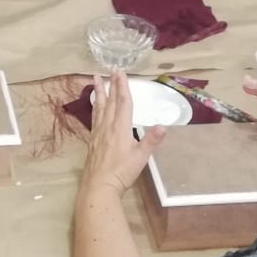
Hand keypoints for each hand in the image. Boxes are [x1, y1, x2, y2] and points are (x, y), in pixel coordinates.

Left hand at [79, 71, 165, 198]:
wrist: (99, 187)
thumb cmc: (122, 172)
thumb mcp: (141, 157)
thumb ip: (151, 140)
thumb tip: (164, 125)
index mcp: (120, 127)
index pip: (123, 102)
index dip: (123, 86)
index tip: (121, 72)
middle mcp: (107, 126)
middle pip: (110, 101)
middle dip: (111, 85)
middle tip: (110, 70)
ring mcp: (98, 133)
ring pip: (99, 107)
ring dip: (99, 92)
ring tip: (96, 80)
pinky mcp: (92, 141)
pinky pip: (94, 117)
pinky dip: (95, 107)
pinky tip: (95, 107)